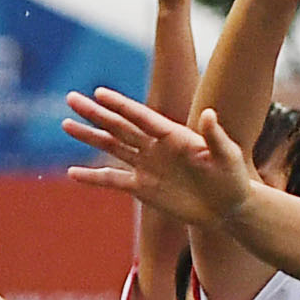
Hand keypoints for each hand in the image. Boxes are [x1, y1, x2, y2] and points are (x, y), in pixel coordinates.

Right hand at [63, 85, 257, 232]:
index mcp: (173, 135)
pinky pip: (114, 180)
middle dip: (95, 114)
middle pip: (119, 126)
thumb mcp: (228, 156)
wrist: (228, 207)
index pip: (141, 116)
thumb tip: (209, 114)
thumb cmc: (232, 177)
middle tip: (70, 99)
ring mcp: (147, 166)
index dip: (120, 105)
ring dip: (90, 136)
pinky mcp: (143, 188)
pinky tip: (73, 173)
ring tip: (66, 124)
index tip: (99, 93)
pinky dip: (94, 178)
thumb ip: (216, 136)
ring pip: (112, 147)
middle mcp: (155, 146)